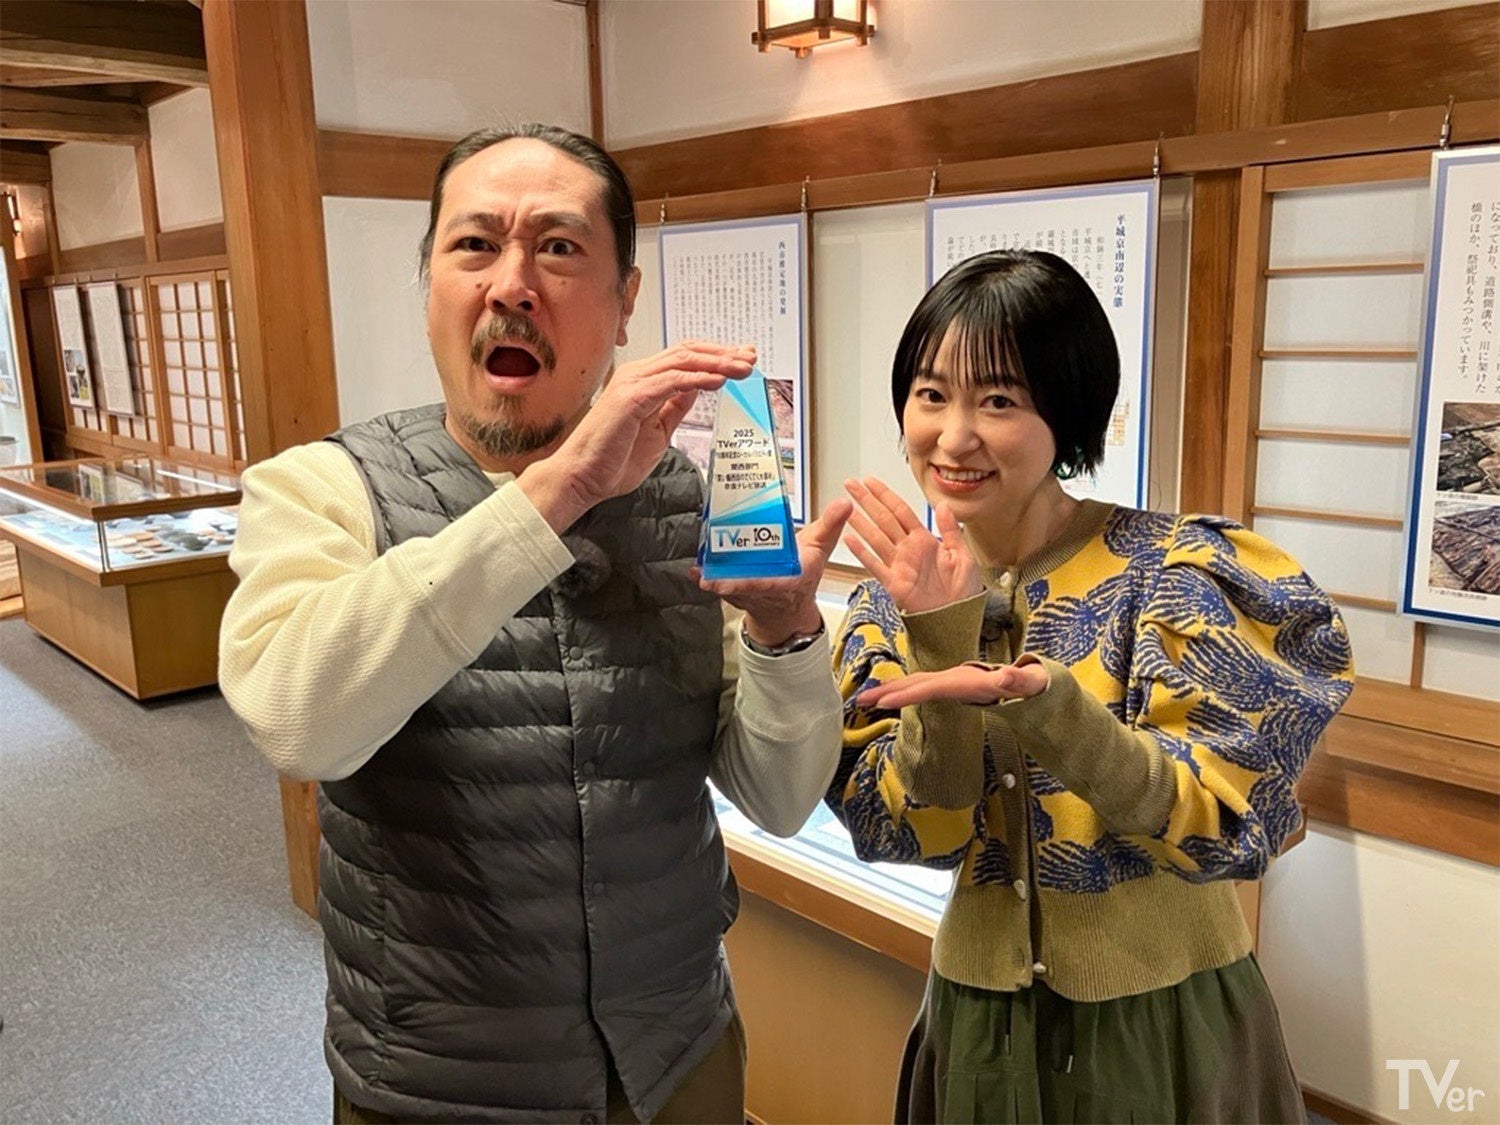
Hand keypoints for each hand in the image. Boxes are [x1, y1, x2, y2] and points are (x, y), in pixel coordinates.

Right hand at [522, 341, 753, 528]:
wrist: (582, 478)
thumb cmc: (613, 460)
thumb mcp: (658, 431)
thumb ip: (675, 407)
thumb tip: (699, 388)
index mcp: (644, 381)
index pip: (685, 358)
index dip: (716, 356)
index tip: (743, 360)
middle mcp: (638, 375)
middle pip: (688, 352)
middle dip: (724, 353)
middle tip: (751, 357)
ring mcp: (633, 383)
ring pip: (683, 361)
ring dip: (717, 362)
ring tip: (744, 367)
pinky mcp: (631, 397)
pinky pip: (671, 381)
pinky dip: (698, 378)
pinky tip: (718, 380)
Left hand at [698, 497, 853, 645]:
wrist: (789, 603)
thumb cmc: (802, 572)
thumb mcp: (820, 546)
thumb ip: (830, 524)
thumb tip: (844, 502)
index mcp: (789, 580)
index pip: (772, 584)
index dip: (754, 585)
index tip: (740, 582)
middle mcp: (766, 590)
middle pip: (744, 587)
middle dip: (727, 583)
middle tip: (708, 577)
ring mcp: (748, 593)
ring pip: (727, 587)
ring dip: (713, 578)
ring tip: (700, 568)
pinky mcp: (734, 592)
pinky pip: (717, 585)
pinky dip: (704, 577)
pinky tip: (694, 569)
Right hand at [842, 478, 980, 613]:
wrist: (957, 619)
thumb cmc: (963, 592)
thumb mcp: (963, 555)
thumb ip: (950, 530)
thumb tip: (943, 505)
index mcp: (925, 540)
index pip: (901, 511)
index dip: (885, 495)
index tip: (870, 482)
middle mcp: (909, 550)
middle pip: (883, 519)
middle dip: (867, 501)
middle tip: (851, 485)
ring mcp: (899, 566)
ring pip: (875, 538)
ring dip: (860, 522)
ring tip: (846, 507)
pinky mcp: (893, 583)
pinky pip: (874, 565)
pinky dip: (861, 553)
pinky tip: (849, 540)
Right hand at [856, 661, 1048, 709]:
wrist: (1022, 678)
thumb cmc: (1024, 683)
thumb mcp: (1025, 683)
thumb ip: (1017, 680)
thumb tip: (1006, 676)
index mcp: (962, 680)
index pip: (929, 687)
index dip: (907, 694)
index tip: (884, 701)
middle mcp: (949, 677)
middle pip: (913, 682)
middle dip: (887, 690)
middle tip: (861, 699)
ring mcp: (946, 680)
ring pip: (912, 683)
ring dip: (888, 690)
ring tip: (863, 700)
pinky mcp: (945, 686)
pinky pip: (917, 688)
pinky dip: (899, 691)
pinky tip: (885, 698)